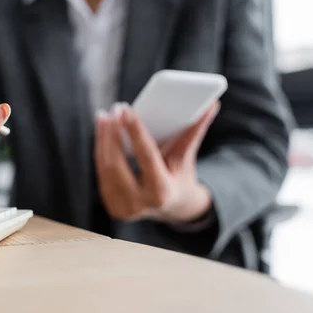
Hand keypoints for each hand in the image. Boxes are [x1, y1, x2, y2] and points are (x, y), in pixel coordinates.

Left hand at [94, 102, 219, 223]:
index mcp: (162, 193)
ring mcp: (122, 207)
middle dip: (113, 133)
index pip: (146, 157)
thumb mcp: (187, 157)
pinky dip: (100, 149)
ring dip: (103, 138)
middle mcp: (139, 204)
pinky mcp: (111, 205)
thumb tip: (212, 104)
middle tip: (115, 108)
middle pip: (117, 163)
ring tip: (105, 115)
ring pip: (105, 166)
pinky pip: (101, 172)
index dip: (135, 132)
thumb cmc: (181, 176)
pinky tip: (102, 130)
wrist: (173, 208)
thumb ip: (195, 131)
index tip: (127, 109)